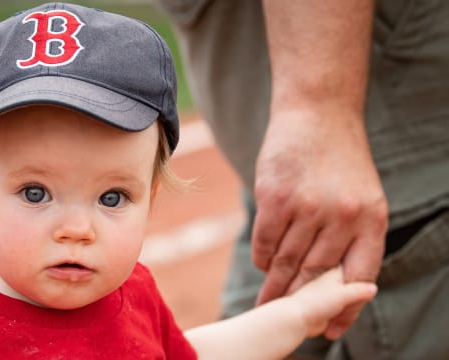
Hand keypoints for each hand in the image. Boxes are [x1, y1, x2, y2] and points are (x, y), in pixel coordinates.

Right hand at [251, 107, 387, 334]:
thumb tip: (332, 283)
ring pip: (287, 261)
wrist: (317, 114)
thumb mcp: (361, 197)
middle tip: (285, 319)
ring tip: (268, 301)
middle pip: (316, 274)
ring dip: (276, 285)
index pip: (359, 276)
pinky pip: (265, 242)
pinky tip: (264, 264)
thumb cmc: (338, 160)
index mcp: (371, 219)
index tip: (329, 331)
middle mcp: (342, 216)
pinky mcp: (275, 198)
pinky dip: (263, 259)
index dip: (344, 309)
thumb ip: (352, 237)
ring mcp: (307, 207)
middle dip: (299, 302)